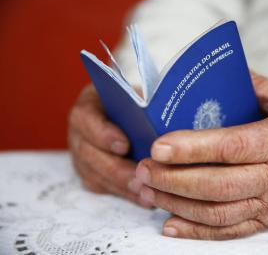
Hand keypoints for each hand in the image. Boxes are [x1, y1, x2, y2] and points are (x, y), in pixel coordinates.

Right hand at [68, 85, 151, 207]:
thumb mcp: (137, 91)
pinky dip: (125, 194)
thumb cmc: (136, 96)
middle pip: (89, 153)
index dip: (102, 134)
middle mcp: (81, 131)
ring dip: (122, 186)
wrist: (129, 108)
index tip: (124, 145)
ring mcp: (83, 154)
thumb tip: (164, 110)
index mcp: (89, 105)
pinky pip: (104, 186)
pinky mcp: (92, 172)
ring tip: (147, 193)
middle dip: (117, 169)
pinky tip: (145, 198)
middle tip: (141, 179)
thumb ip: (144, 99)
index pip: (85, 118)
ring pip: (95, 175)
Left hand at [130, 74, 267, 239]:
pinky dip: (198, 232)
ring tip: (148, 192)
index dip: (192, 148)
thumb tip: (224, 72)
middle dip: (174, 180)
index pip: (230, 147)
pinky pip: (231, 232)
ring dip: (178, 205)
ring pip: (218, 213)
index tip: (158, 147)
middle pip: (217, 185)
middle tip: (143, 169)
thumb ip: (257, 86)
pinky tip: (170, 225)